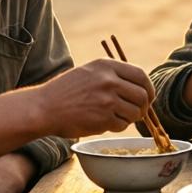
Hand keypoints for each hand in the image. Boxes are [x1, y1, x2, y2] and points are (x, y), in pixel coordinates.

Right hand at [35, 59, 155, 136]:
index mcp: (107, 66)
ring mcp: (107, 100)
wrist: (43, 108)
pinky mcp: (103, 118)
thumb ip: (113, 75)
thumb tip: (140, 87)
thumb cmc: (66, 92)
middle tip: (136, 113)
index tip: (147, 97)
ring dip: (130, 118)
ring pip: (135, 112)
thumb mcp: (89, 72)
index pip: (140, 75)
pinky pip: (123, 125)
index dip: (148, 88)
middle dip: (143, 107)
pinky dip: (118, 127)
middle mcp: (109, 80)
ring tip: (116, 117)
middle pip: (143, 95)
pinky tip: (105, 123)